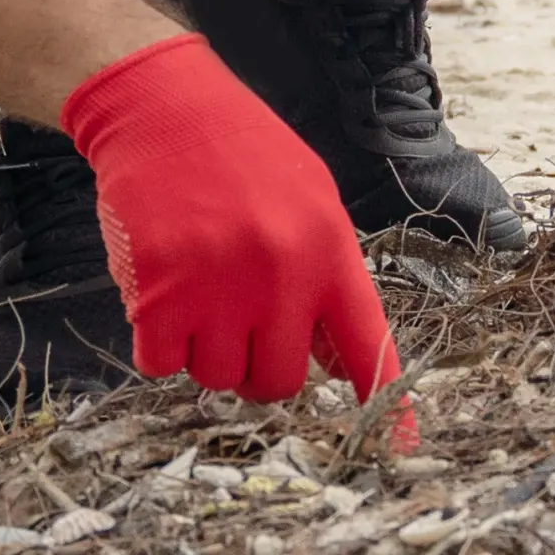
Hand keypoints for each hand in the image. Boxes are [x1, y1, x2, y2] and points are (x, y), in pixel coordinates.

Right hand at [59, 35, 400, 402]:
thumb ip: (325, 278)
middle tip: (236, 319)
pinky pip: (161, 364)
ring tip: (196, 286)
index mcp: (328, 251)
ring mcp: (219, 284)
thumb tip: (335, 363)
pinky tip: (160, 290)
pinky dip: (157, 342)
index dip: (383, 405)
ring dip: (203, 349)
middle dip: (256, 365)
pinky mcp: (160, 291)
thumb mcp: (308, 199)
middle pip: (278, 382)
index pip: (368, 345)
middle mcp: (281, 274)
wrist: (161, 106)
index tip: (396, 448)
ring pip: (217, 377)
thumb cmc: (238, 152)